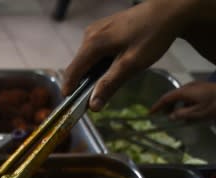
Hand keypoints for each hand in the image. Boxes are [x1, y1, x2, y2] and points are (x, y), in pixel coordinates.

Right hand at [62, 0, 190, 110]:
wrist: (169, 10)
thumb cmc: (151, 36)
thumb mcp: (131, 64)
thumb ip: (109, 84)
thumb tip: (92, 106)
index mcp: (92, 44)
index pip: (71, 72)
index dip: (69, 90)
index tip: (71, 107)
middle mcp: (88, 35)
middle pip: (78, 66)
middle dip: (84, 83)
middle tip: (99, 98)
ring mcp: (95, 29)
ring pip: (87, 58)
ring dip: (93, 73)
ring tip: (112, 80)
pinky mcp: (103, 27)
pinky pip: (95, 50)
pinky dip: (100, 62)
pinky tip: (116, 64)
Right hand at [149, 81, 215, 120]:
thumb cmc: (215, 105)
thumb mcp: (198, 113)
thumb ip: (182, 115)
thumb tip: (171, 116)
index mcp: (185, 92)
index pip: (166, 98)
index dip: (157, 106)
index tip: (150, 113)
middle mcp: (189, 87)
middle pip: (173, 96)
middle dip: (166, 106)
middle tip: (163, 117)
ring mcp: (197, 86)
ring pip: (181, 96)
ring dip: (176, 105)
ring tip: (176, 116)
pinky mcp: (203, 88)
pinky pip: (189, 96)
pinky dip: (185, 103)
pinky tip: (189, 112)